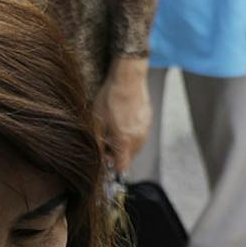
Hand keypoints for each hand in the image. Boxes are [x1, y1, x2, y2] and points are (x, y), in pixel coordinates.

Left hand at [94, 58, 151, 172]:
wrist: (128, 80)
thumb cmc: (110, 99)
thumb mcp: (97, 122)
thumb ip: (98, 143)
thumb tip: (98, 156)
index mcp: (124, 141)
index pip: (122, 167)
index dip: (112, 165)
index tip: (104, 157)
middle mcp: (138, 139)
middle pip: (129, 158)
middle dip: (117, 154)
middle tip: (106, 140)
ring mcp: (145, 130)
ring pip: (135, 147)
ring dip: (124, 145)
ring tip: (113, 130)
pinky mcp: (148, 122)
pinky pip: (140, 136)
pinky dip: (131, 135)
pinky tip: (122, 122)